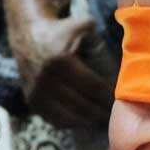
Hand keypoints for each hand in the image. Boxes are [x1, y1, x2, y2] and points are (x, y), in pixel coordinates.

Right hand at [7, 7, 110, 130]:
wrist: (28, 34)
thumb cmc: (61, 31)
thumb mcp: (82, 26)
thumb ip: (102, 41)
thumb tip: (121, 59)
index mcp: (61, 60)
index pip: (93, 87)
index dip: (108, 97)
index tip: (121, 101)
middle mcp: (46, 78)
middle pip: (82, 105)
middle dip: (101, 112)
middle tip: (115, 115)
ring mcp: (37, 92)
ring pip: (69, 117)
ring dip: (88, 121)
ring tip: (101, 119)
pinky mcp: (31, 101)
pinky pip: (55, 120)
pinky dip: (71, 123)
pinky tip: (84, 120)